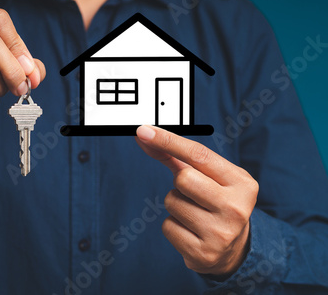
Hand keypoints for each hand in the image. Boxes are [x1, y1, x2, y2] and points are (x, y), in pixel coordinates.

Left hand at [136, 125, 257, 275]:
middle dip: (179, 183)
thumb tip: (144, 135)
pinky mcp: (203, 254)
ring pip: (171, 202)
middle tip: (194, 194)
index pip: (199, 155)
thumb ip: (176, 156)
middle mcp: (236, 208)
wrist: (233, 250)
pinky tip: (190, 231)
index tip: (144, 130)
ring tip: (194, 214)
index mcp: (242, 183)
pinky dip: (173, 226)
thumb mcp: (208, 177)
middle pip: (183, 178)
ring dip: (175, 204)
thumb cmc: (215, 202)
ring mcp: (221, 233)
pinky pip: (167, 226)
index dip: (168, 140)